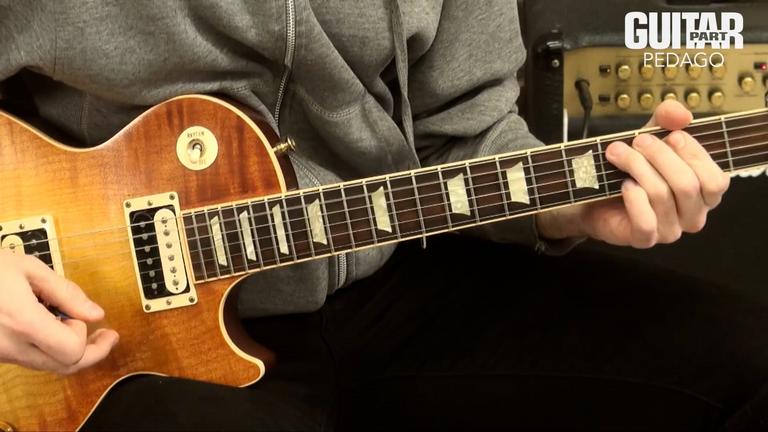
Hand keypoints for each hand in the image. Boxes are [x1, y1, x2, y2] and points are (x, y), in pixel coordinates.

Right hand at [0, 250, 118, 373]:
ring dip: (71, 350)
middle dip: (92, 352)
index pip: (71, 351)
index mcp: (21, 321)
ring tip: (80, 324)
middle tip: (108, 336)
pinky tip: (52, 325)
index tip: (78, 314)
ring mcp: (0, 354)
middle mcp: (10, 345)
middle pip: (64, 367)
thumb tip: (96, 314)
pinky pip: (30, 359)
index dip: (84, 335)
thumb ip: (65, 292)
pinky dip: (49, 347)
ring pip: (48, 366)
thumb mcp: (27, 268)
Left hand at [537, 100, 729, 247]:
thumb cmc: (630, 168)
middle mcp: (692, 215)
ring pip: (662, 197)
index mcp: (704, 193)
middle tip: (637, 142)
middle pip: (687, 185)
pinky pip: (645, 222)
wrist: (593, 194)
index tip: (671, 135)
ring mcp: (670, 230)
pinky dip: (633, 198)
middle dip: (659, 157)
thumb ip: (666, 121)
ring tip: (617, 154)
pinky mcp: (644, 239)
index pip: (715, 179)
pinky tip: (623, 185)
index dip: (694, 154)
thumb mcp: (650, 138)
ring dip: (637, 168)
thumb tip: (679, 113)